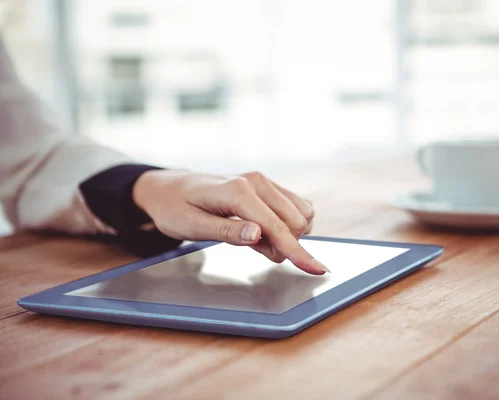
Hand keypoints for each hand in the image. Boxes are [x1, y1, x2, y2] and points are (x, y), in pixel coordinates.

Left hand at [132, 170, 327, 274]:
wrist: (171, 189)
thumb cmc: (176, 208)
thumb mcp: (192, 226)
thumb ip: (227, 231)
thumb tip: (258, 235)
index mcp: (238, 191)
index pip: (276, 227)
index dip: (296, 252)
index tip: (316, 269)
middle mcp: (257, 181)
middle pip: (295, 223)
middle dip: (283, 245)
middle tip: (253, 248)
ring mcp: (265, 181)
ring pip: (301, 215)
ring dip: (286, 235)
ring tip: (255, 239)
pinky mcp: (269, 186)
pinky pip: (297, 208)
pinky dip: (286, 225)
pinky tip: (263, 230)